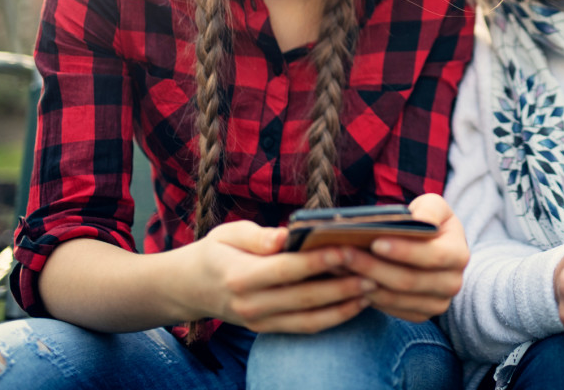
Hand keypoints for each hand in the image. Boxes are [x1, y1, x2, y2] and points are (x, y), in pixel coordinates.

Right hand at [191, 219, 375, 332]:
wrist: (190, 288)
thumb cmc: (216, 252)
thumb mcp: (228, 234)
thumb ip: (258, 236)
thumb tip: (286, 235)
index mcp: (239, 275)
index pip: (286, 269)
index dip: (318, 261)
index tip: (347, 249)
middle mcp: (250, 304)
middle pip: (304, 297)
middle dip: (342, 285)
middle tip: (373, 271)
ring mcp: (259, 322)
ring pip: (309, 319)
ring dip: (344, 306)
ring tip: (372, 289)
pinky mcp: (268, 329)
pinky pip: (305, 328)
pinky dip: (332, 318)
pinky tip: (355, 304)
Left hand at [339, 193, 469, 321]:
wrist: (433, 247)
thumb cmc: (430, 221)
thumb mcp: (434, 206)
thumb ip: (429, 209)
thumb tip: (419, 221)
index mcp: (458, 254)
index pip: (432, 256)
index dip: (404, 251)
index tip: (375, 242)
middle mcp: (452, 284)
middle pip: (408, 281)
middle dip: (373, 267)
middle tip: (344, 253)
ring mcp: (436, 304)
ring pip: (395, 298)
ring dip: (363, 282)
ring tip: (338, 264)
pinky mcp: (419, 315)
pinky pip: (390, 309)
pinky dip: (365, 295)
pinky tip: (346, 278)